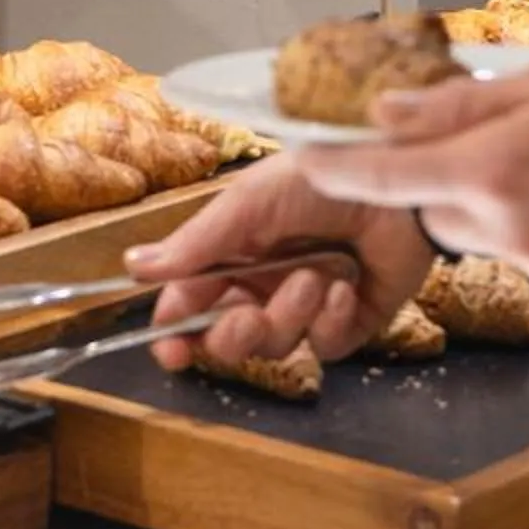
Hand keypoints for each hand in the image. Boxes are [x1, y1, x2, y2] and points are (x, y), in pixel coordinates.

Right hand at [125, 156, 437, 369]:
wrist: (394, 179)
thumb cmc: (317, 178)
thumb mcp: (247, 203)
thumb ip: (195, 244)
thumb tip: (134, 266)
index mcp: (230, 256)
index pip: (189, 307)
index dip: (174, 334)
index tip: (172, 350)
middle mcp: (263, 286)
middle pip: (228, 340)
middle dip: (233, 336)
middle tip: (247, 315)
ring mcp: (306, 306)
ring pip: (278, 347)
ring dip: (290, 317)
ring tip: (314, 278)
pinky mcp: (351, 321)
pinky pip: (327, 347)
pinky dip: (331, 321)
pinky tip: (344, 288)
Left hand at [298, 44, 528, 321]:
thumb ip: (462, 106)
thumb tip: (386, 115)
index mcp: (500, 170)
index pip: (385, 177)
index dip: (340, 167)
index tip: (310, 157)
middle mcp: (519, 232)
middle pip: (444, 212)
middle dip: (459, 181)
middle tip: (513, 145)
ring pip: (498, 242)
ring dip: (513, 210)